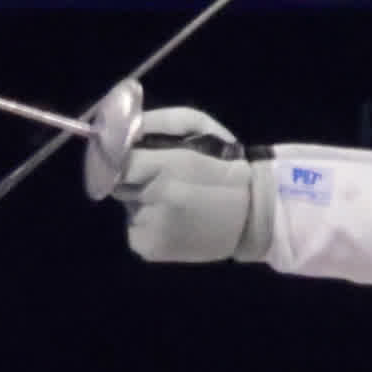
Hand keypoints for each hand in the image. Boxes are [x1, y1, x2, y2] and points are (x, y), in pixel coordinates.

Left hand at [113, 104, 267, 263]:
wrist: (253, 216)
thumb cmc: (228, 166)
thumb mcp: (202, 127)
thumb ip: (160, 121)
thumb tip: (125, 128)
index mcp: (170, 166)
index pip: (118, 159)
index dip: (125, 157)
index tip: (137, 157)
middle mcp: (155, 199)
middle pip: (118, 183)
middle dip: (135, 179)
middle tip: (165, 180)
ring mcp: (150, 228)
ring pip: (128, 206)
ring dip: (143, 201)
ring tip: (175, 203)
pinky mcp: (148, 249)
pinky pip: (134, 229)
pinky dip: (148, 224)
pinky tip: (173, 223)